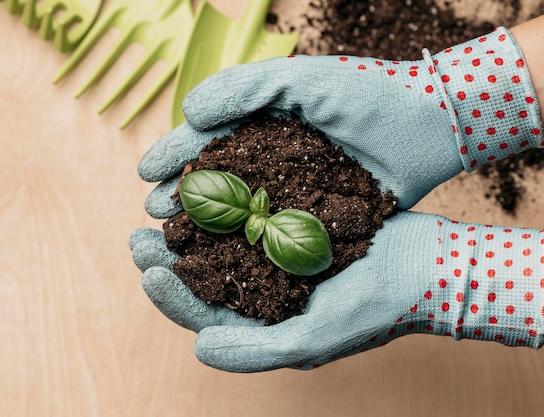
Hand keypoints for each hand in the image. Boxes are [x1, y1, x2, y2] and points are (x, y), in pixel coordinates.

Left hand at [131, 211, 543, 371]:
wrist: (426, 264)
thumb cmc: (377, 307)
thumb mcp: (315, 338)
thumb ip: (256, 351)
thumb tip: (199, 350)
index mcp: (265, 324)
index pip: (205, 316)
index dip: (171, 296)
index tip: (147, 267)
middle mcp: (265, 293)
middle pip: (204, 279)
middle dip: (167, 259)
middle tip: (138, 234)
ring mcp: (277, 258)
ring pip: (220, 245)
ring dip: (189, 229)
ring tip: (162, 206)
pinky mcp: (293, 227)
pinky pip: (248, 217)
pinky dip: (225, 204)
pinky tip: (207, 184)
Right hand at [140, 27, 541, 216]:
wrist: (428, 127)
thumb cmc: (367, 94)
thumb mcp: (303, 79)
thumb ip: (246, 86)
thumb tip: (189, 111)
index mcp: (260, 122)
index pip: (204, 138)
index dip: (174, 153)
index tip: (146, 172)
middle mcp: (269, 157)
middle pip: (212, 177)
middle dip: (179, 192)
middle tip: (154, 213)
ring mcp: (289, 189)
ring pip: (235, 209)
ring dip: (203, 224)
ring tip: (176, 236)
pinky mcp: (313, 216)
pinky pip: (270, 232)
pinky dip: (244, 244)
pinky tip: (224, 257)